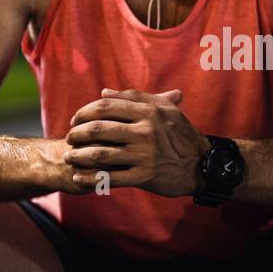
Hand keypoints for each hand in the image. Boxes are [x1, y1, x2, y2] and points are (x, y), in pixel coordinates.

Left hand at [64, 88, 210, 196]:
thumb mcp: (165, 110)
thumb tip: (104, 92)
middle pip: (99, 129)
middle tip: (69, 138)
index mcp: (148, 112)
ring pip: (101, 154)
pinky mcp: (145, 176)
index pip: (106, 107)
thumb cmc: (181, 134)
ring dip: (79, 156)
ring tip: (69, 157)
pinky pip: (111, 178)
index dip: (84, 112)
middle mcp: (145, 131)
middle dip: (77, 134)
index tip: (75, 120)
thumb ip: (135, 98)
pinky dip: (91, 179)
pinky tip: (78, 179)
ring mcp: (144, 154)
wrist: (203, 164)